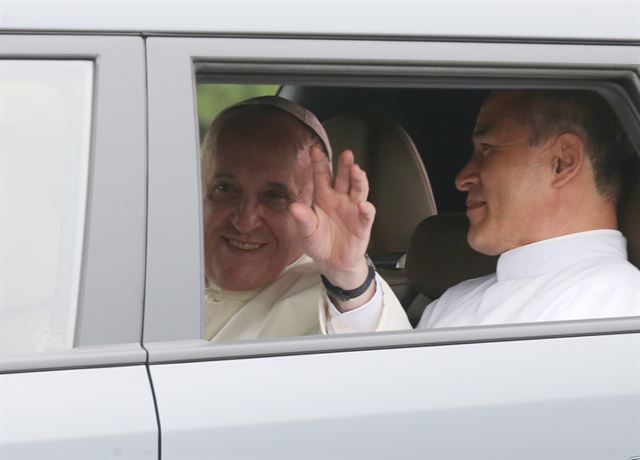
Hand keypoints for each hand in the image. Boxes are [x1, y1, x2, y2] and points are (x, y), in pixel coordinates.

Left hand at [290, 147, 375, 308]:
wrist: (333, 264)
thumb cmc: (319, 244)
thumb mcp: (306, 232)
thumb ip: (303, 219)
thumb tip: (293, 206)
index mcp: (323, 198)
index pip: (322, 176)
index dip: (319, 163)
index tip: (315, 150)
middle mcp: (339, 200)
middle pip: (344, 178)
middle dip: (345, 166)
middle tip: (346, 155)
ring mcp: (352, 210)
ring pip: (358, 190)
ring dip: (358, 180)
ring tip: (356, 171)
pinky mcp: (362, 225)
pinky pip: (366, 215)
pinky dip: (366, 210)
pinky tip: (363, 205)